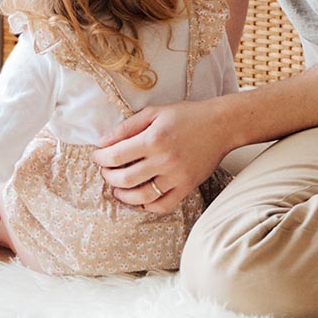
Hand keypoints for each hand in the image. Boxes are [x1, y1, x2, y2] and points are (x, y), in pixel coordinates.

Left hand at [91, 98, 228, 212]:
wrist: (220, 125)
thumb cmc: (186, 115)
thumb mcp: (154, 112)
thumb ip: (127, 127)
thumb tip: (103, 142)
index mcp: (154, 139)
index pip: (117, 155)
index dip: (101, 158)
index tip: (97, 156)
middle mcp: (164, 160)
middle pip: (125, 179)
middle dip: (109, 177)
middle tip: (106, 172)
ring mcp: (176, 177)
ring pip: (141, 196)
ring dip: (123, 195)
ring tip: (118, 188)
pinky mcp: (187, 187)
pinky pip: (162, 205)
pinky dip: (147, 205)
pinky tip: (140, 198)